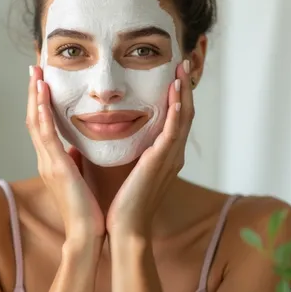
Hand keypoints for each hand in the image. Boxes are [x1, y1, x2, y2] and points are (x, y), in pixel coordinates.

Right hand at [26, 66, 104, 243]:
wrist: (87, 235)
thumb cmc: (87, 210)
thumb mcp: (81, 178)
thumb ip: (77, 161)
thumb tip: (79, 148)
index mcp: (52, 162)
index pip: (42, 125)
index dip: (40, 102)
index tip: (42, 80)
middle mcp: (45, 159)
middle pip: (33, 118)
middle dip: (33, 92)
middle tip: (34, 67)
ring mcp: (48, 163)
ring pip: (35, 122)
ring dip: (34, 96)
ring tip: (36, 73)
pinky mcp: (56, 168)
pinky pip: (45, 136)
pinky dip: (42, 114)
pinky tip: (42, 96)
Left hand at [106, 60, 193, 238]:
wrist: (126, 228)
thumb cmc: (120, 203)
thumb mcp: (123, 168)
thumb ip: (123, 150)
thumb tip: (106, 132)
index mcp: (163, 156)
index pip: (174, 119)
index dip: (176, 96)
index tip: (171, 74)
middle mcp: (172, 155)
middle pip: (184, 114)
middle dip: (184, 87)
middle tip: (181, 63)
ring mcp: (170, 158)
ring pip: (183, 118)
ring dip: (183, 92)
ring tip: (181, 70)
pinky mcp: (162, 162)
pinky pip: (173, 132)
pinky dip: (177, 112)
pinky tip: (176, 95)